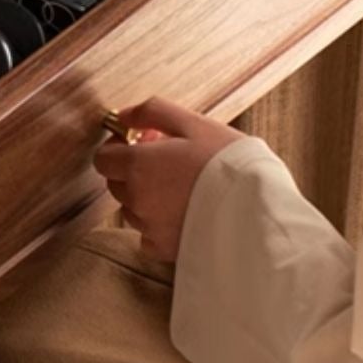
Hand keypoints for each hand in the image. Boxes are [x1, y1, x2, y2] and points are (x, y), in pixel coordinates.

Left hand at [93, 97, 242, 262]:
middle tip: (169, 161)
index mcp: (138, 165)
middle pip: (117, 184)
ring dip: (147, 197)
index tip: (143, 142)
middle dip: (134, 171)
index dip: (118, 147)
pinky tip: (184, 213)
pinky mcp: (166, 249)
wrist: (259, 209)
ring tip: (183, 187)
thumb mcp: (193, 123)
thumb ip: (152, 112)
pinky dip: (158, 226)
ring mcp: (149, 227)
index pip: (103, 159)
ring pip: (133, 209)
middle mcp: (136, 198)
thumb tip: (123, 115)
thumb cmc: (229, 161)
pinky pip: (148, 237)